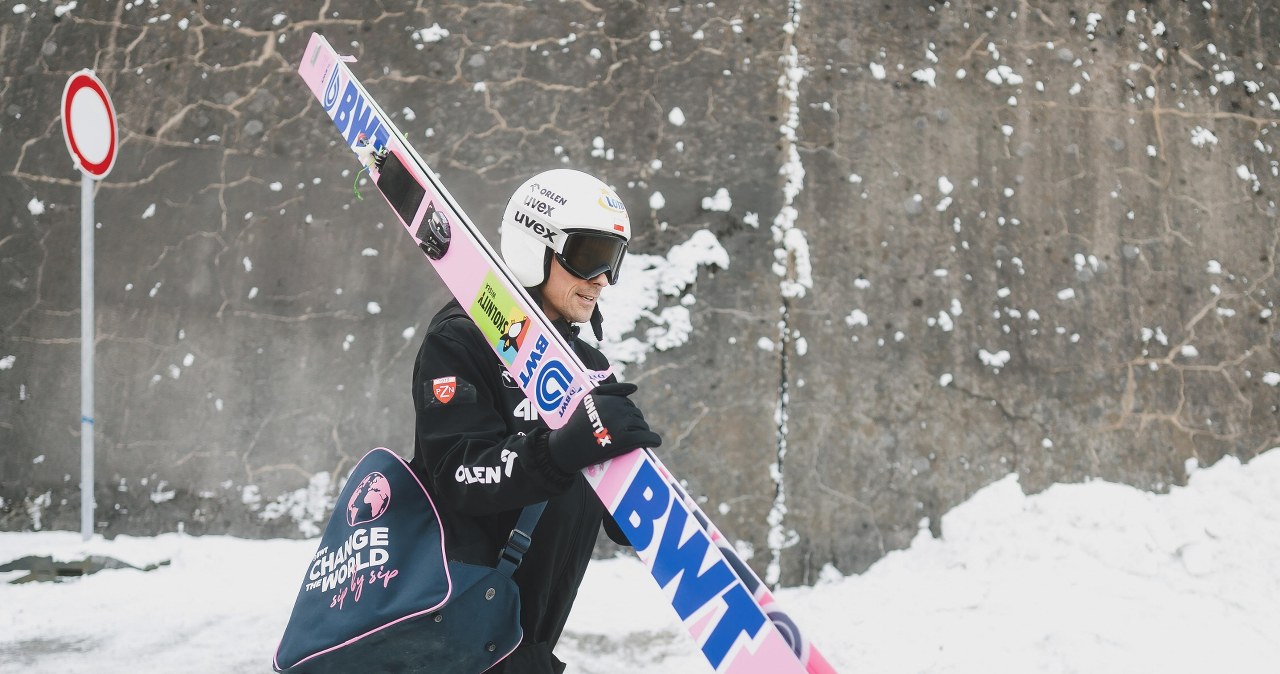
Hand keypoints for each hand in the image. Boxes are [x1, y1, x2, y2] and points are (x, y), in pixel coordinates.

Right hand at [546, 383, 661, 472]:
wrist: (567, 447)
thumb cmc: (577, 424)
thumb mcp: (589, 399)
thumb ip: (609, 389)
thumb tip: (635, 387)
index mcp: (609, 399)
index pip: (627, 404)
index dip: (627, 415)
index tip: (624, 423)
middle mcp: (616, 410)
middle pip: (636, 415)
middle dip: (635, 423)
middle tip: (629, 433)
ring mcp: (621, 425)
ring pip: (641, 425)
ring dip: (642, 431)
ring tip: (638, 438)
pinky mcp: (625, 441)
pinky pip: (646, 437)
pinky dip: (653, 439)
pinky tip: (655, 442)